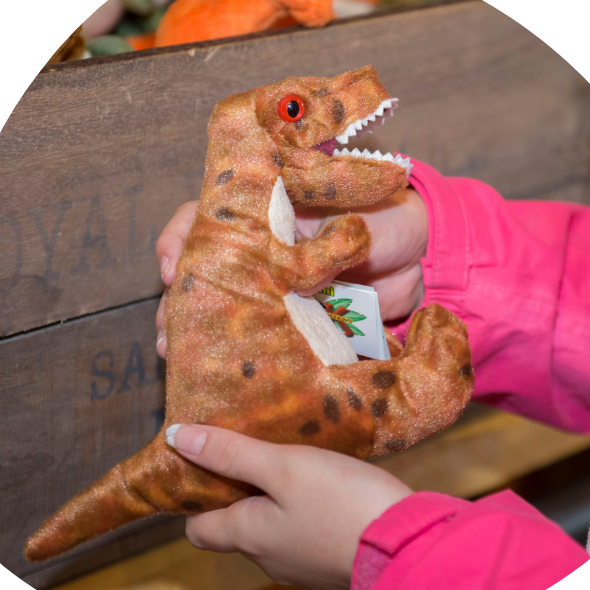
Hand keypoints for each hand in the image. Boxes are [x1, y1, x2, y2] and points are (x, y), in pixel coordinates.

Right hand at [155, 189, 427, 357]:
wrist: (422, 257)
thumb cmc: (385, 219)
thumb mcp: (350, 212)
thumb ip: (318, 232)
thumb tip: (293, 264)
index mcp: (266, 214)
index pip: (203, 218)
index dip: (179, 238)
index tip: (170, 267)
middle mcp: (260, 253)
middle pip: (199, 272)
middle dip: (177, 301)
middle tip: (168, 331)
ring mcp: (275, 291)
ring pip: (220, 309)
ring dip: (194, 334)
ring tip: (175, 357)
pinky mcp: (296, 325)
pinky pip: (258, 340)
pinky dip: (236, 356)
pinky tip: (215, 377)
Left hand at [167, 423, 413, 589]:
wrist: (408, 548)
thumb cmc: (341, 504)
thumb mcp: (284, 466)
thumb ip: (233, 454)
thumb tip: (178, 438)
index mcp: (249, 536)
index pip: (198, 528)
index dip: (196, 497)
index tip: (206, 463)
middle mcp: (270, 560)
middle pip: (238, 526)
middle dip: (241, 492)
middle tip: (257, 450)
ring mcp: (304, 568)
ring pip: (276, 531)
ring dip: (278, 501)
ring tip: (296, 462)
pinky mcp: (335, 566)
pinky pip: (308, 537)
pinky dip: (309, 514)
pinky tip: (330, 488)